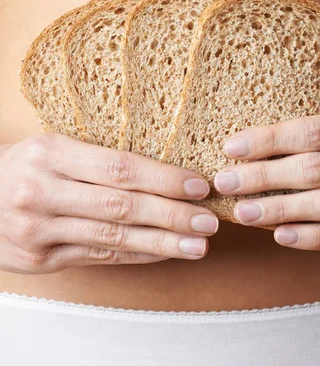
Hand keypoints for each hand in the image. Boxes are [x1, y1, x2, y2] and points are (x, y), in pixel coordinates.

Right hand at [0, 134, 218, 272]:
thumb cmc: (25, 166)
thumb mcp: (52, 147)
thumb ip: (97, 157)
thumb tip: (162, 169)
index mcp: (51, 153)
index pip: (119, 167)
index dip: (163, 178)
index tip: (197, 185)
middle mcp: (43, 191)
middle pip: (121, 206)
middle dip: (171, 214)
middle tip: (208, 220)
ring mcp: (40, 230)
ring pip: (113, 237)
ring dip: (162, 242)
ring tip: (198, 244)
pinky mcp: (41, 259)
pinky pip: (100, 256)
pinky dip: (136, 254)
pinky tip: (163, 252)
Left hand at [214, 105, 319, 252]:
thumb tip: (273, 140)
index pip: (314, 130)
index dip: (269, 139)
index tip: (232, 146)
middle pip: (314, 168)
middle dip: (264, 176)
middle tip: (225, 182)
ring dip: (280, 210)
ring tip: (243, 212)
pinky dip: (314, 238)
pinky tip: (282, 237)